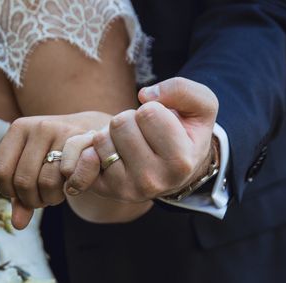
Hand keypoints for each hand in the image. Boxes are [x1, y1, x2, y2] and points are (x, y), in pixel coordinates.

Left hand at [0, 111, 110, 228]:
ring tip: (54, 194)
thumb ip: (20, 198)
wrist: (89, 134)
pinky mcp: (82, 142)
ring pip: (46, 182)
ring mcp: (60, 132)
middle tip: (41, 200)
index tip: (19, 194)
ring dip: (49, 198)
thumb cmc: (54, 157)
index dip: (8, 191)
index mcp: (17, 129)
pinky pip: (68, 179)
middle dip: (31, 200)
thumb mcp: (32, 171)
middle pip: (23, 181)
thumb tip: (18, 224)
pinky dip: (67, 191)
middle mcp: (37, 127)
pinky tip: (68, 188)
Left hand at [61, 77, 218, 201]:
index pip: (148, 113)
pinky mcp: (104, 190)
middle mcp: (152, 181)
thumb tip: (144, 95)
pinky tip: (112, 152)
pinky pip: (85, 156)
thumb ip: (182, 90)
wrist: (173, 171)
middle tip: (143, 132)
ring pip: (101, 139)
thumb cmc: (186, 134)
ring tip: (129, 143)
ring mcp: (126, 189)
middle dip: (130, 119)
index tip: (161, 122)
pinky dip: (94, 147)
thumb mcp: (201, 107)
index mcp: (180, 162)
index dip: (153, 109)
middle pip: (120, 124)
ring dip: (112, 134)